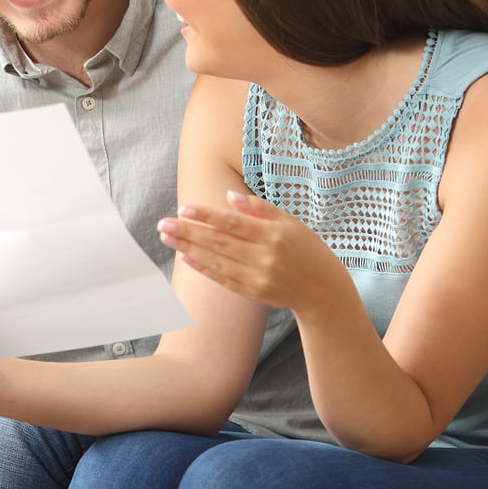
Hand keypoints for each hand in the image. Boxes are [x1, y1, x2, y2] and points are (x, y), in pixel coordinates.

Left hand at [159, 190, 345, 312]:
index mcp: (275, 235)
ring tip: (166, 238)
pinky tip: (185, 257)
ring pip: (216, 261)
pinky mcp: (253, 293)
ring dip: (188, 249)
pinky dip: (203, 268)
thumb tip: (228, 195)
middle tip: (163, 224)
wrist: (324, 290)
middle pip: (219, 242)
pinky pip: (223, 279)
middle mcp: (265, 257)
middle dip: (188, 232)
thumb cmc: (307, 249)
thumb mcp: (291, 222)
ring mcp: (258, 277)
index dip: (207, 216)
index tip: (184, 208)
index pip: (233, 223)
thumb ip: (260, 208)